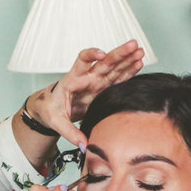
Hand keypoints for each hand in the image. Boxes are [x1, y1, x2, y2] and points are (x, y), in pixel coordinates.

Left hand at [29, 40, 143, 146]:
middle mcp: (87, 77)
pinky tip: (139, 62)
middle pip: (104, 61)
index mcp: (73, 79)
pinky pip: (118, 78)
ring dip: (127, 58)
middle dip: (119, 53)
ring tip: (140, 50)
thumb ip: (70, 133)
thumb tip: (85, 146)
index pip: (81, 61)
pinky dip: (129, 70)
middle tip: (133, 45)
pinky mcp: (104, 88)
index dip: (91, 55)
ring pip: (114, 67)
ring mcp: (97, 82)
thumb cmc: (51, 110)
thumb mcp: (57, 122)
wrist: (50, 108)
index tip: (101, 54)